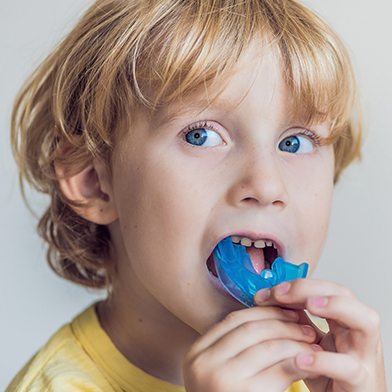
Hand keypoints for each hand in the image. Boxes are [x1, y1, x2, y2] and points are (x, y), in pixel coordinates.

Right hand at [183, 305, 319, 391]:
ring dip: (295, 342)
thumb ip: (233, 347)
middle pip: (251, 329)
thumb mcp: (218, 371)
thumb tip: (270, 314)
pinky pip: (280, 371)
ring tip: (312, 343)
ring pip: (268, 346)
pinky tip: (310, 364)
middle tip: (305, 326)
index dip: (263, 312)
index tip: (285, 311)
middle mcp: (205, 364)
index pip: (233, 319)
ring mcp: (222, 380)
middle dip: (283, 323)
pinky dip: (298, 363)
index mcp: (196, 353)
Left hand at [254, 279, 387, 391]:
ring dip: (336, 307)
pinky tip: (301, 358)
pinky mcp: (361, 384)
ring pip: (365, 322)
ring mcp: (364, 358)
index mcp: (344, 322)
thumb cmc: (330, 379)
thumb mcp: (311, 344)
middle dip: (311, 288)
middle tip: (280, 293)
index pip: (326, 289)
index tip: (270, 291)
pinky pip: (349, 368)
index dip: (298, 285)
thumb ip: (299, 321)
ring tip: (309, 305)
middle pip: (345, 295)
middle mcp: (358, 334)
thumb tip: (273, 297)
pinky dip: (325, 360)